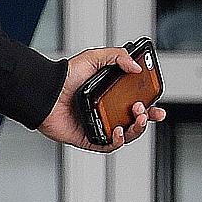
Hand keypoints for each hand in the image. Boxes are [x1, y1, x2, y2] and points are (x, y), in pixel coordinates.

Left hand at [36, 47, 164, 151]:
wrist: (44, 92)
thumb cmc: (64, 77)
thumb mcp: (93, 58)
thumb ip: (117, 56)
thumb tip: (136, 66)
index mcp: (110, 96)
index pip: (136, 104)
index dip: (150, 106)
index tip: (157, 104)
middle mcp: (105, 112)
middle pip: (135, 121)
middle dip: (147, 119)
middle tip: (147, 112)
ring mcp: (97, 125)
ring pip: (125, 135)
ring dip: (136, 129)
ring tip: (136, 118)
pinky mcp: (88, 137)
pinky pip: (107, 145)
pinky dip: (116, 141)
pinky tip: (118, 131)